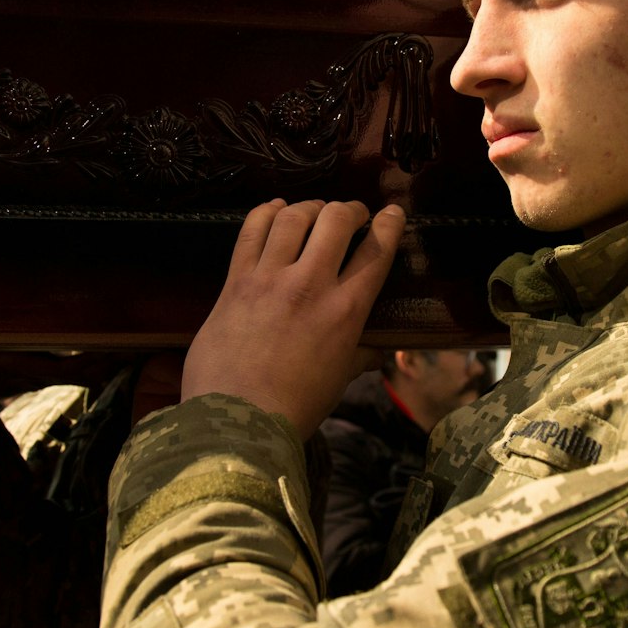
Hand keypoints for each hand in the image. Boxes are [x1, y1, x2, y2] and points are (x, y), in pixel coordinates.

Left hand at [180, 199, 404, 437]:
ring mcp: (269, 279)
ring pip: (293, 217)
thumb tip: (378, 351)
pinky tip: (275, 209)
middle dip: (350, 209)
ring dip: (310, 207)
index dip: (388, 224)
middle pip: (336, 220)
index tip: (392, 213)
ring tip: (316, 211)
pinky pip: (251, 231)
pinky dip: (266, 212)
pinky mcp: (236, 281)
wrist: (238, 420)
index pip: (376, 251)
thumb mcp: (339, 379)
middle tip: (353, 214)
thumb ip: (360, 355)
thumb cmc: (295, 406)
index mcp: (345, 311)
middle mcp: (310, 285)